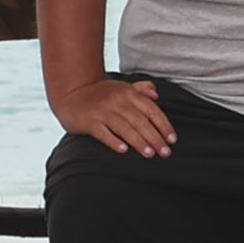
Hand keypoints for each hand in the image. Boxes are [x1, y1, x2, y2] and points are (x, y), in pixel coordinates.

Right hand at [51, 75, 174, 156]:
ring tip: (150, 154)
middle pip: (140, 121)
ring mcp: (102, 111)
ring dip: (139, 141)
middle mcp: (117, 101)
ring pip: (125, 128)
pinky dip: (113, 141)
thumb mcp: (122, 88)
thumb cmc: (100, 94)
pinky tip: (123, 150)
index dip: (163, 125)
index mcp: (128, 93)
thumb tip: (156, 95)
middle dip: (155, 138)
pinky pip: (103, 132)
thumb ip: (140, 90)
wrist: (71, 93)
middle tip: (165, 153)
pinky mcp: (89, 121)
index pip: (151, 110)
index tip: (172, 140)